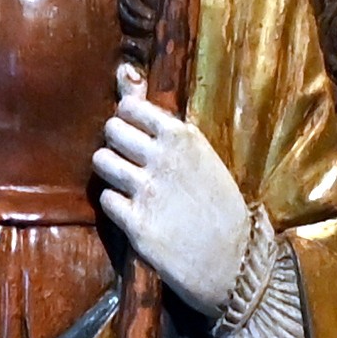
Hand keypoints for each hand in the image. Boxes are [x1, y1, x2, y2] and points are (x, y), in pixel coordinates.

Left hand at [92, 69, 254, 313]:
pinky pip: (106, 199)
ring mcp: (148, 190)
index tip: (136, 135)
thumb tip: (125, 75)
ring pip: (101, 161)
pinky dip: (116, 206)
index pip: (131, 107)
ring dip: (110, 173)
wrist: (234, 262)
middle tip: (129, 162)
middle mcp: (164, 158)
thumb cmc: (222, 208)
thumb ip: (166, 127)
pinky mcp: (136, 223)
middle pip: (111, 130)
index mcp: (184, 137)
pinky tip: (133, 213)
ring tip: (128, 186)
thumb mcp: (204, 158)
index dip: (128, 121)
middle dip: (115, 145)